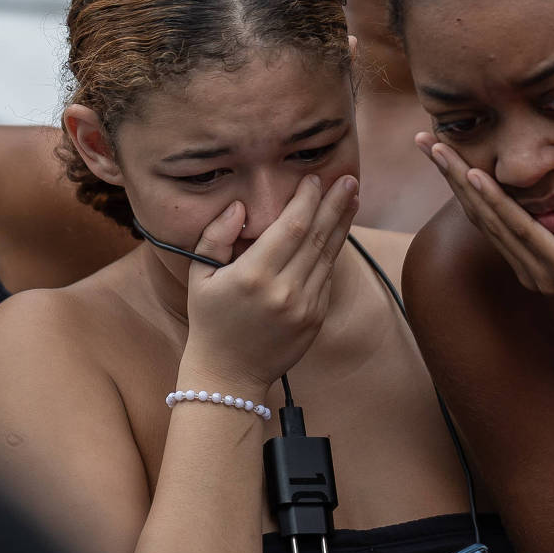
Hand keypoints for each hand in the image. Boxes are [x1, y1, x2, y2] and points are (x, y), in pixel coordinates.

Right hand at [177, 174, 358, 393]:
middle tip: (348, 179)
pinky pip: (326, 277)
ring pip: (328, 255)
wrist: (229, 374)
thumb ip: (215, 236)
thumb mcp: (200, 276)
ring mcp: (304, 306)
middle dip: (334, 204)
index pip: (290, 226)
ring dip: (342, 224)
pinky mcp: (315, 318)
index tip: (313, 179)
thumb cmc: (210, 320)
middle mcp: (284, 290)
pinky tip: (338, 231)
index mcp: (254, 276)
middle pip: (317, 236)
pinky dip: (332, 252)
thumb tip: (240, 207)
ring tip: (352, 197)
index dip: (306, 200)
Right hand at [418, 131, 553, 326]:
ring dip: (462, 182)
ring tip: (440, 150)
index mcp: (533, 258)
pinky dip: (497, 201)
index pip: (489, 214)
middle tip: (422, 140)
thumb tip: (551, 172)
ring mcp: (541, 273)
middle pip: (479, 214)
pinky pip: (521, 228)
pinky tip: (476, 175)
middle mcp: (528, 269)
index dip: (461, 180)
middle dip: (449, 174)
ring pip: (493, 219)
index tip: (440, 146)